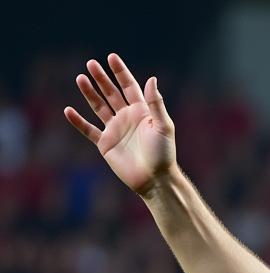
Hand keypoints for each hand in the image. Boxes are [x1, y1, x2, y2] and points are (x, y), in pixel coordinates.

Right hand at [64, 53, 175, 195]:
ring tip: (80, 78)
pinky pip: (89, 130)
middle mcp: (127, 118)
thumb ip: (156, 103)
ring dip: (89, 93)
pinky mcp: (106, 144)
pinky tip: (68, 110)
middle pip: (111, 93)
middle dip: (102, 78)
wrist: (155, 180)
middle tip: (91, 63)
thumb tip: (152, 78)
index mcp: (141, 112)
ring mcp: (115, 130)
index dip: (121, 72)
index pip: (129, 87)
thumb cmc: (163, 154)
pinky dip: (78, 122)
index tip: (111, 57)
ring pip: (98, 107)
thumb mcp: (163, 126)